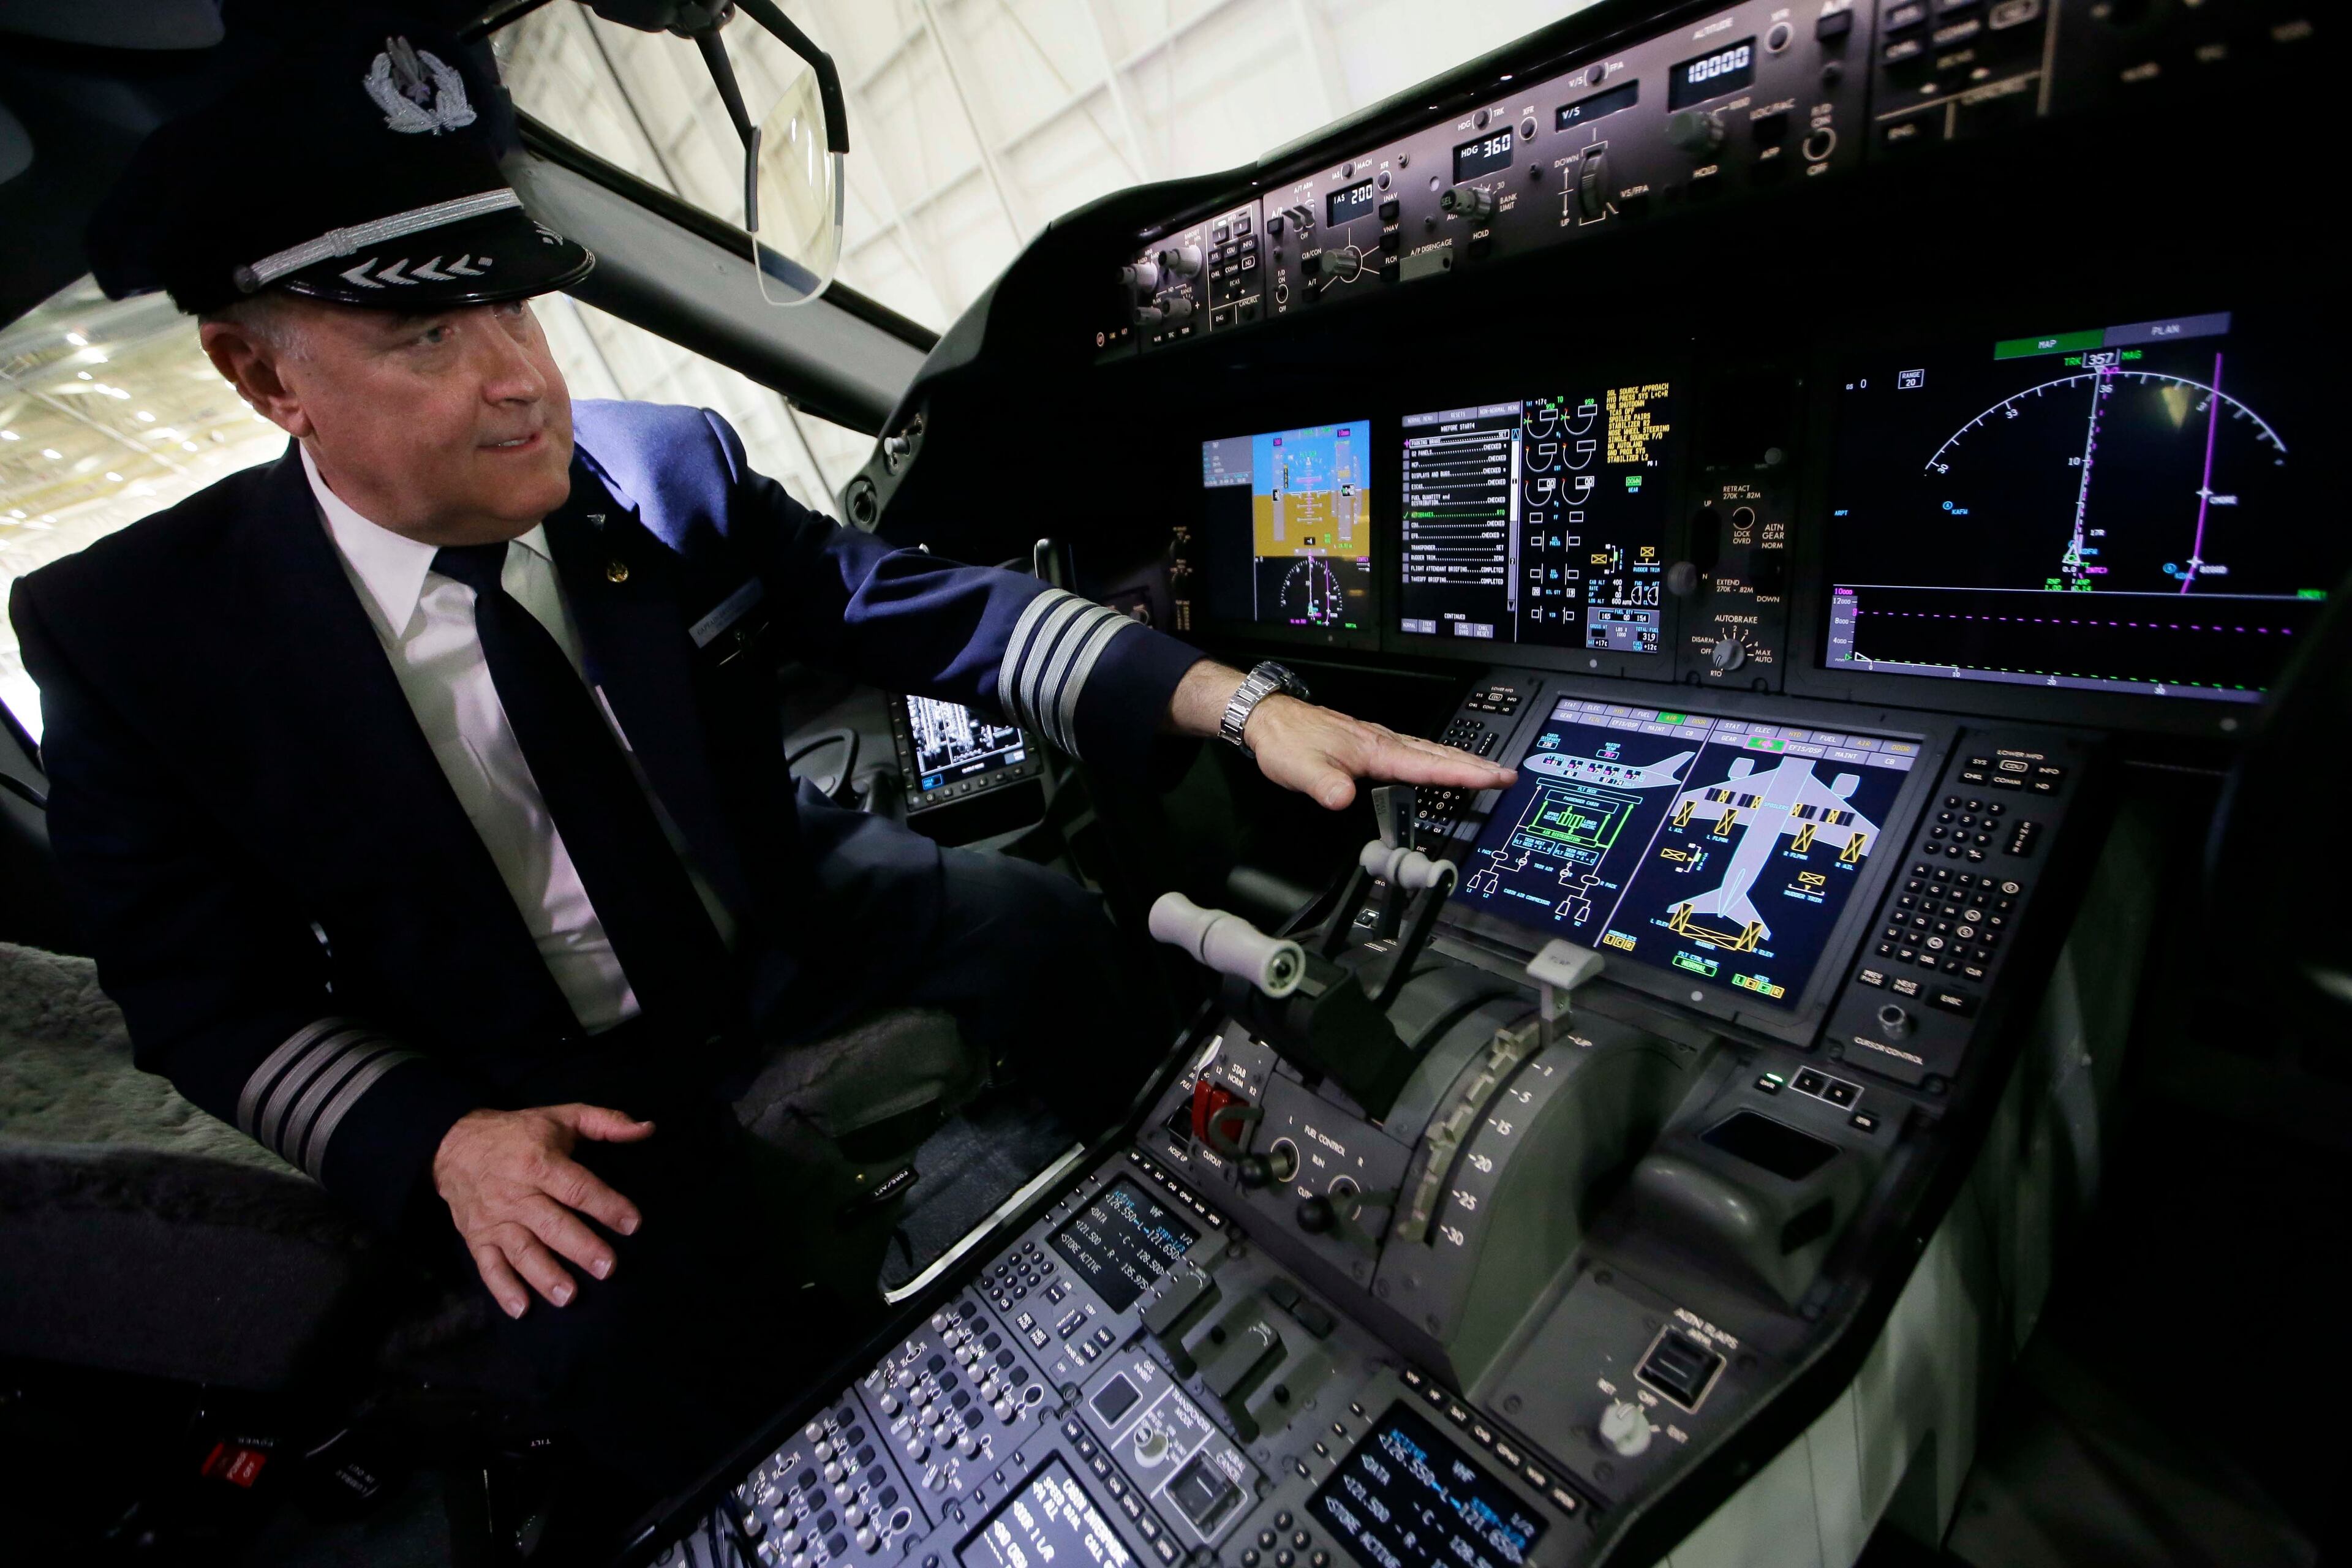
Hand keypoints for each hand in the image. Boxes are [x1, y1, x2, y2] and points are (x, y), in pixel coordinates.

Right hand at [433, 1103, 654, 1317]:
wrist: (455, 1144)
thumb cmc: (519, 1133)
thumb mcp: (562, 1116)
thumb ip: (606, 1122)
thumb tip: (647, 1129)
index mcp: (539, 1162)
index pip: (577, 1188)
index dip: (606, 1205)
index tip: (633, 1224)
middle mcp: (516, 1193)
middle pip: (552, 1224)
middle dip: (580, 1247)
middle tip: (609, 1268)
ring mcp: (494, 1219)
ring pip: (522, 1251)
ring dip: (545, 1275)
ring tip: (570, 1296)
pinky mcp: (477, 1238)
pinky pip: (489, 1267)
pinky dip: (503, 1289)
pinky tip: (522, 1309)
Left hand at [1241, 694, 1515, 810]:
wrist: (1270, 718)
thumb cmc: (1287, 740)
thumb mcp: (1303, 769)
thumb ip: (1326, 786)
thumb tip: (1345, 800)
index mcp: (1376, 750)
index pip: (1428, 764)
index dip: (1463, 774)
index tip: (1495, 777)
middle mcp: (1382, 742)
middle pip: (1439, 754)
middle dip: (1475, 765)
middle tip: (1507, 774)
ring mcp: (1378, 741)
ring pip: (1429, 750)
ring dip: (1460, 760)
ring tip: (1486, 769)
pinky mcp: (1369, 743)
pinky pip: (1414, 750)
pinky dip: (1436, 757)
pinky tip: (1437, 761)